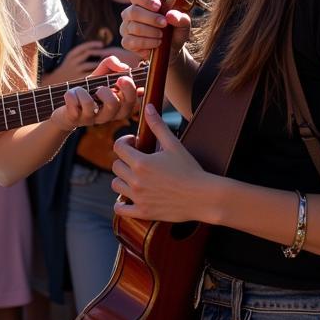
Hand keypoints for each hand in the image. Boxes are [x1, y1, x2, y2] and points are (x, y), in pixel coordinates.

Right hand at [44, 40, 107, 84]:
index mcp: (70, 56)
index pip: (83, 46)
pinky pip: (91, 74)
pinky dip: (98, 73)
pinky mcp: (79, 79)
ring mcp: (76, 71)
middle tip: (108, 53)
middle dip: (99, 52)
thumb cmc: (66, 71)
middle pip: (88, 53)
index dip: (93, 44)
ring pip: (91, 64)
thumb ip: (79, 57)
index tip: (101, 44)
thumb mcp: (69, 61)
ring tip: (108, 63)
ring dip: (100, 63)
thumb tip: (95, 51)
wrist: (55, 83)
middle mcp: (72, 62)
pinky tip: (104, 74)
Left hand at [49, 55, 138, 133]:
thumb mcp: (99, 76)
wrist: (65, 108)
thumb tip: (121, 66)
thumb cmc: (87, 91)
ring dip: (84, 92)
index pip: (135, 105)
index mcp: (118, 106)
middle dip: (120, 91)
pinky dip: (72, 94)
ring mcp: (91, 119)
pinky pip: (74, 104)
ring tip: (81, 90)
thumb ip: (111, 65)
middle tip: (117, 80)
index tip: (124, 78)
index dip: (134, 92)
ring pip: (92, 105)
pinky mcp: (74, 118)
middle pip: (123, 110)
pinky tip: (71, 95)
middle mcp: (108, 116)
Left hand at [111, 105, 215, 223]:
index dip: (125, 143)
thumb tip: (148, 106)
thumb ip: (158, 125)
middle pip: (116, 166)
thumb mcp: (173, 145)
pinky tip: (129, 198)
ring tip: (136, 177)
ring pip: (116, 184)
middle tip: (137, 160)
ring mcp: (138, 197)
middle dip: (125, 160)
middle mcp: (136, 180)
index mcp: (141, 162)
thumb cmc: (190, 169)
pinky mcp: (143, 212)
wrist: (203, 196)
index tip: (135, 144)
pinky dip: (121, 204)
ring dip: (123, 179)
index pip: (118, 148)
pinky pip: (120, 209)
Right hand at [120, 0, 192, 60]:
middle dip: (151, 19)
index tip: (158, 6)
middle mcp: (131, 14)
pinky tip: (155, 45)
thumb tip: (171, 16)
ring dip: (151, 33)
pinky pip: (132, 42)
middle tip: (164, 24)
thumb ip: (181, 18)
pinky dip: (146, 44)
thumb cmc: (174, 32)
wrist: (171, 49)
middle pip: (134, 12)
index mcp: (143, 4)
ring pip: (134, 28)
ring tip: (162, 37)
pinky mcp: (126, 42)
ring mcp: (126, 28)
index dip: (145, 0)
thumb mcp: (182, 25)